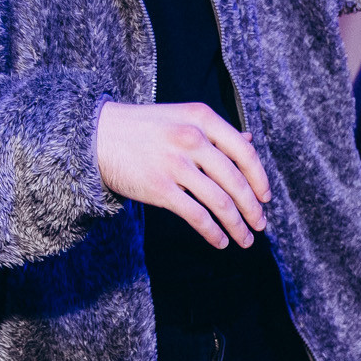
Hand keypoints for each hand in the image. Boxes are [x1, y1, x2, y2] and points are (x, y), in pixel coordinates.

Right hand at [95, 101, 271, 248]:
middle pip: (236, 182)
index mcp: (202, 119)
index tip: (266, 198)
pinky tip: (221, 242)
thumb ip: (215, 132)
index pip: (245, 154)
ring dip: (238, 226)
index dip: (260, 180)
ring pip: (221, 203)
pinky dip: (214, 233)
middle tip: (261, 224)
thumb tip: (250, 141)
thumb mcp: (181, 118)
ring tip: (246, 240)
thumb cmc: (143, 129)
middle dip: (253, 209)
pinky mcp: (160, 188)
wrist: (94, 137)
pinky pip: (197, 216)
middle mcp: (191, 139)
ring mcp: (175, 164)